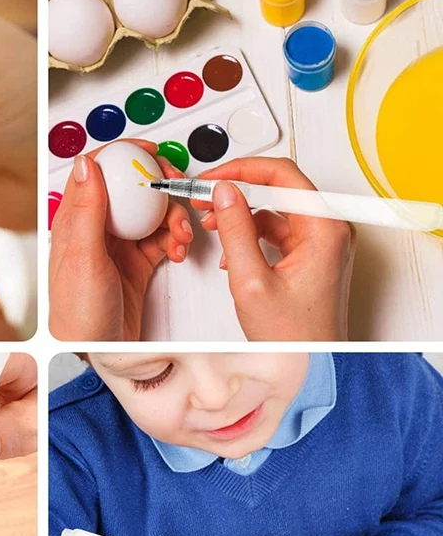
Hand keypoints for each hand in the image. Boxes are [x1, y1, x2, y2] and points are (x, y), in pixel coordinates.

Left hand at [49, 141, 193, 340]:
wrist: (93, 351)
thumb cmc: (76, 314)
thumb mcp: (82, 257)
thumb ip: (87, 210)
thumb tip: (86, 164)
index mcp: (77, 220)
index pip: (99, 171)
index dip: (125, 155)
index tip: (151, 153)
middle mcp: (98, 229)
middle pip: (133, 189)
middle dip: (160, 186)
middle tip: (176, 190)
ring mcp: (119, 246)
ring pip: (152, 214)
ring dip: (173, 218)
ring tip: (180, 234)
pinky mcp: (137, 264)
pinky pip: (162, 239)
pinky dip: (175, 240)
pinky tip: (177, 249)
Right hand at [195, 158, 355, 340]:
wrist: (311, 364)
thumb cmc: (294, 337)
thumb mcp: (252, 281)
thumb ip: (235, 231)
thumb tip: (224, 193)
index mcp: (325, 230)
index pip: (282, 175)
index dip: (242, 171)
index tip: (213, 178)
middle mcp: (330, 231)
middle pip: (280, 188)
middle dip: (238, 191)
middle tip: (206, 196)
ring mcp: (322, 244)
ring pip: (276, 210)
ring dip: (242, 214)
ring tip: (213, 224)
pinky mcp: (312, 257)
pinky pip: (278, 231)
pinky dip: (251, 234)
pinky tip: (232, 250)